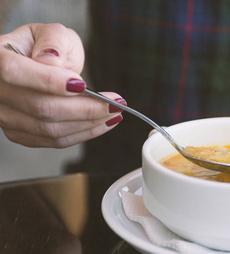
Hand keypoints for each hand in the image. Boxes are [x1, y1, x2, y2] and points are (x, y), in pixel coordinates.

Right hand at [0, 23, 124, 147]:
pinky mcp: (21, 134)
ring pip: (50, 129)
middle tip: (115, 104)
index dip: (49, 81)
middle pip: (40, 107)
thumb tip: (52, 62)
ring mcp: (5, 117)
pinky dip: (83, 133)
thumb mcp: (52, 33)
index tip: (84, 84)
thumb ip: (53, 42)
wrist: (37, 66)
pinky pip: (55, 140)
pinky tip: (102, 123)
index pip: (14, 72)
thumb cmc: (45, 47)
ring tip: (114, 114)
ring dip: (89, 124)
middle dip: (85, 108)